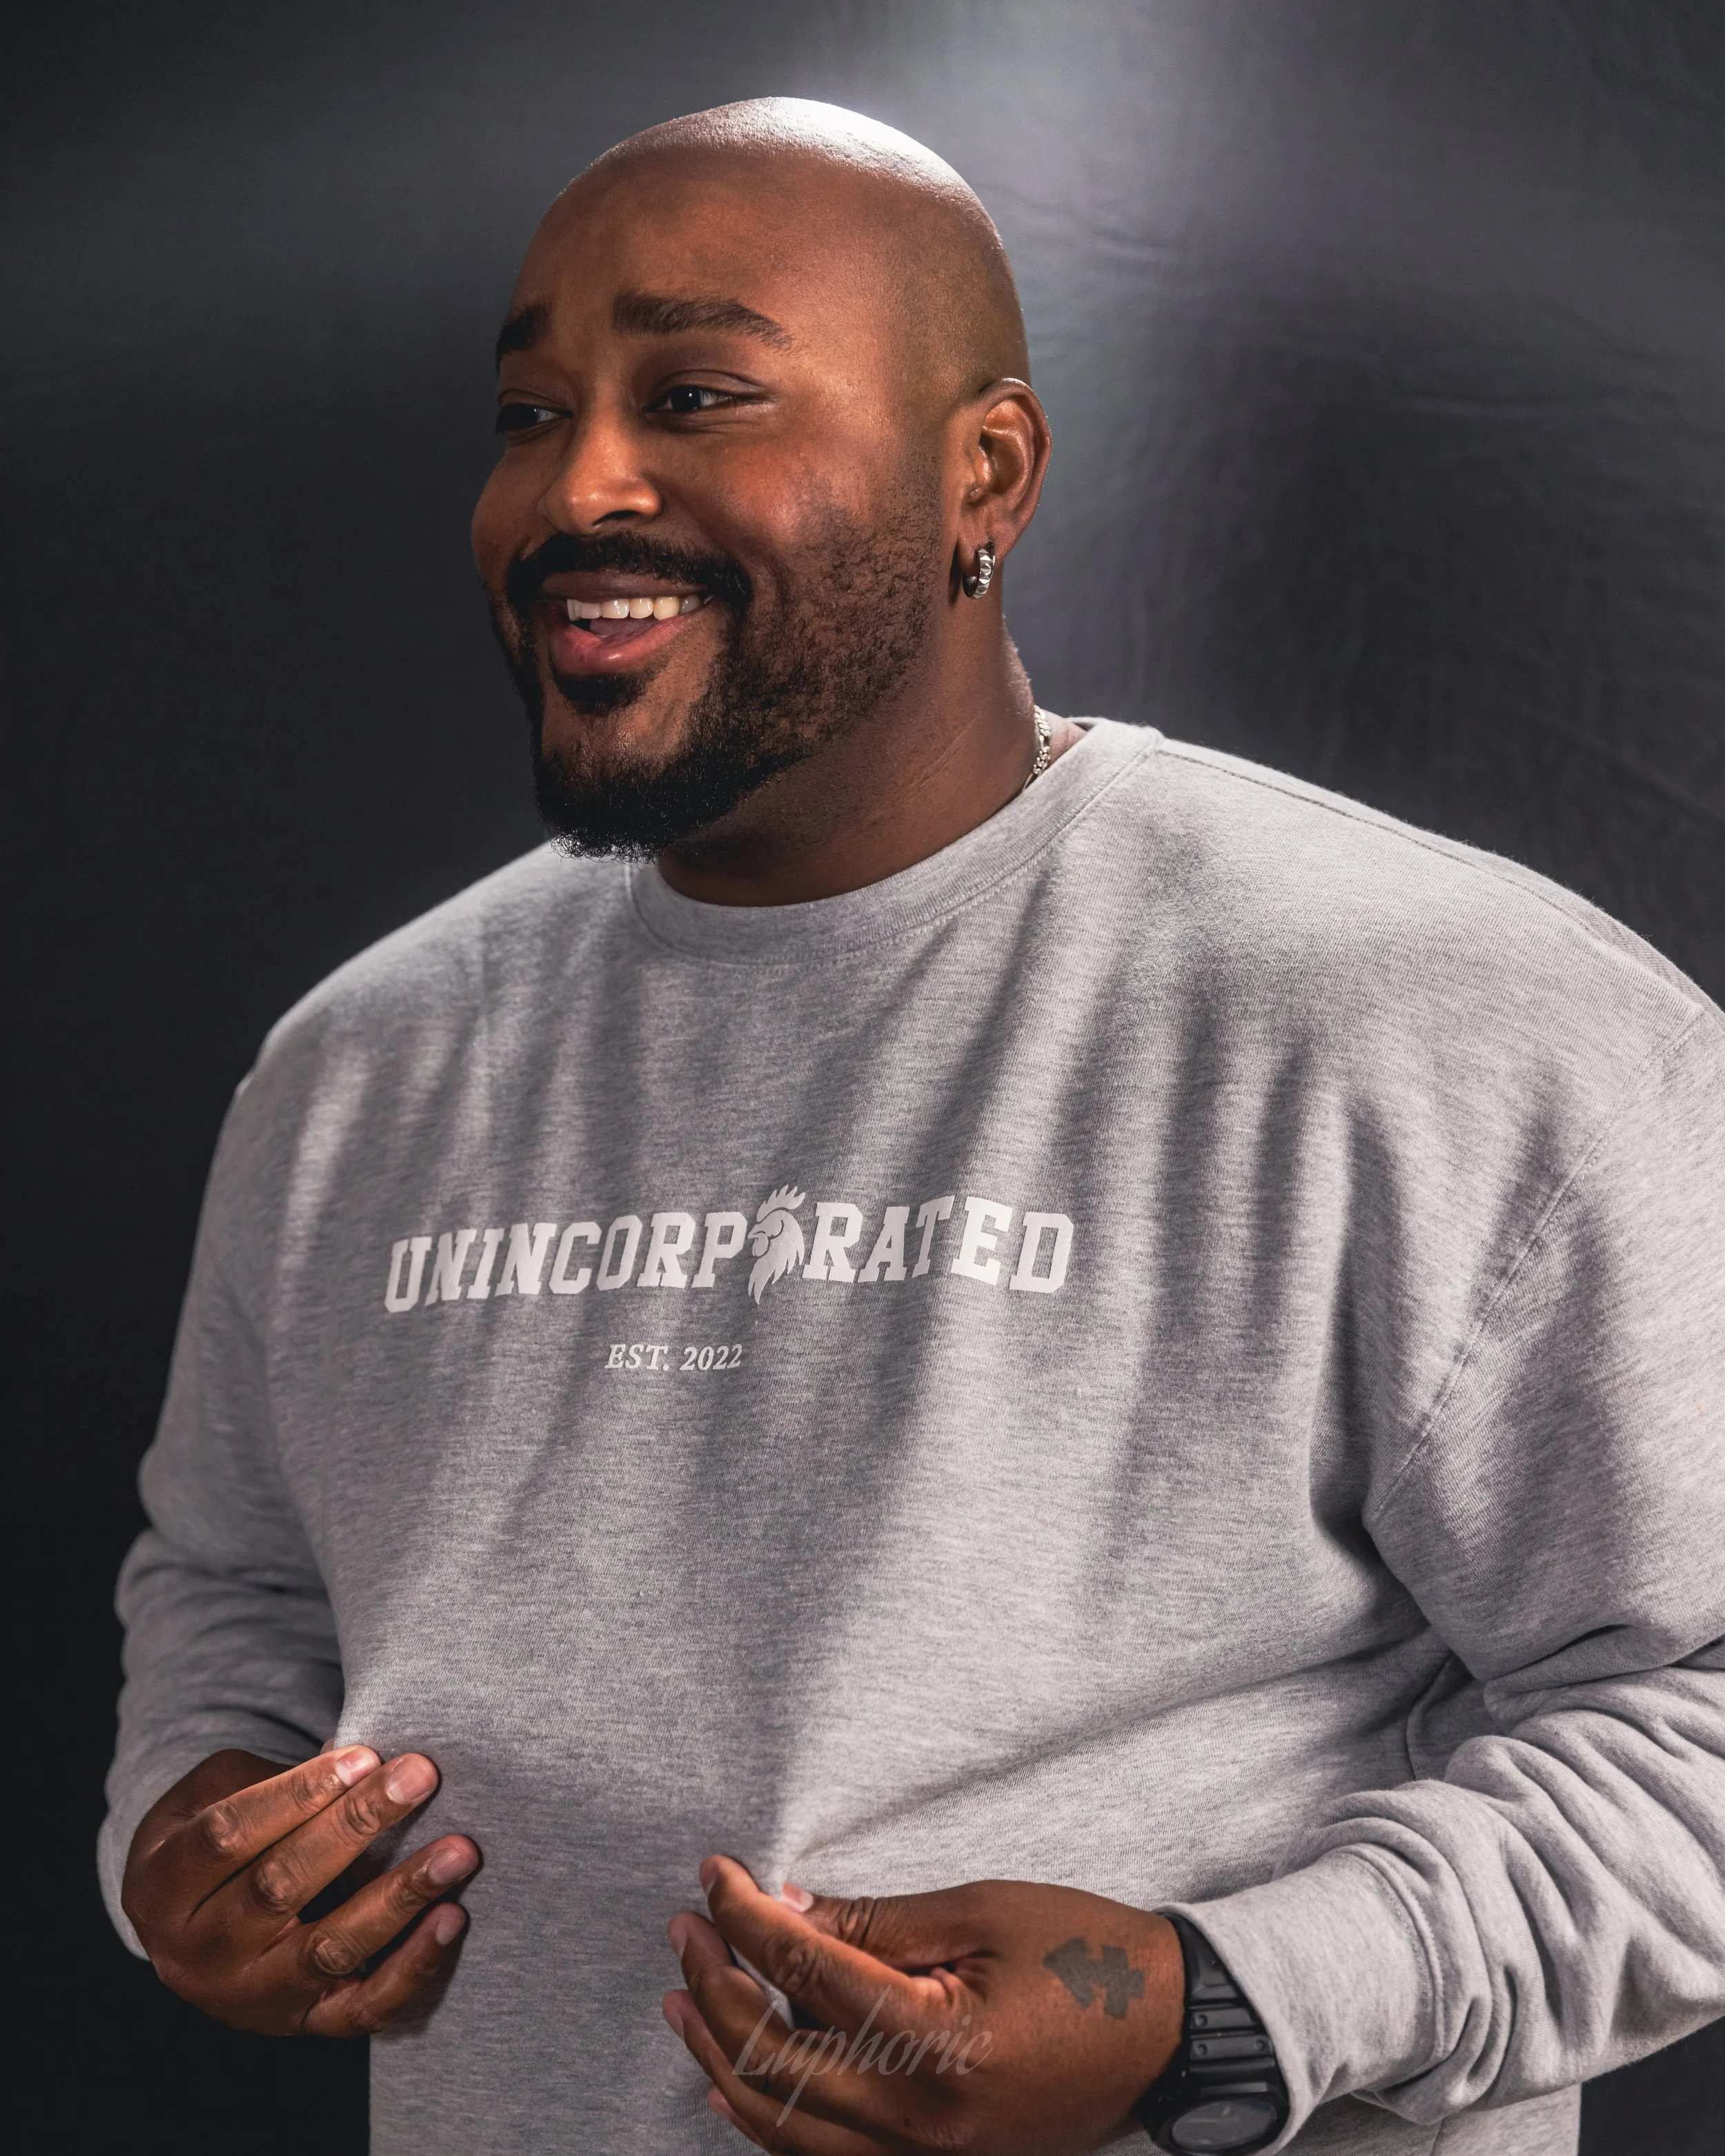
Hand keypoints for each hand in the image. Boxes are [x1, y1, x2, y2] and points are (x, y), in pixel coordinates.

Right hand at [123, 1746, 477, 2035]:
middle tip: (420, 1776)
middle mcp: (195, 1953)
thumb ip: (274, 1778)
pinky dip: (411, 1967)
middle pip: (280, 1887)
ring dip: (398, 1896)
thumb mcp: (213, 1794)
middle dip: (356, 1826)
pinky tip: (451, 1918)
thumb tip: (361, 1758)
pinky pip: (361, 2009)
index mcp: (159, 1886)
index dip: (298, 1793)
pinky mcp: (300, 2025)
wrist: (193, 1927)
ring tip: (456, 1850)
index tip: (364, 1755)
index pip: (228, 1834)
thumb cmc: (215, 1836)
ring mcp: (247, 1998)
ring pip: (327, 1949)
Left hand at [664, 1857, 1182, 2152]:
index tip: (715, 1874)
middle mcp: (927, 2122)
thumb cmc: (1090, 1954)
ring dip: (724, 2056)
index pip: (809, 1977)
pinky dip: (771, 2119)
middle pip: (781, 2063)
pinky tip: (731, 2082)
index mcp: (944, 2045)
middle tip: (686, 1926)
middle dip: (718, 1986)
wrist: (1175, 2030)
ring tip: (683, 1997)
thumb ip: (877, 1920)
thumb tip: (788, 1909)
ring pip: (790, 2128)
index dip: (748, 1919)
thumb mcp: (982, 1911)